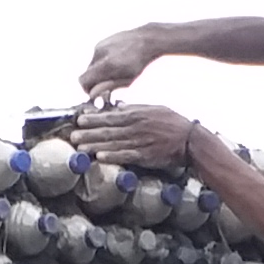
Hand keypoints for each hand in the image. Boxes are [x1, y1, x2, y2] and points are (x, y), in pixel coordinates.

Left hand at [72, 102, 199, 169]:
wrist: (190, 139)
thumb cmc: (173, 123)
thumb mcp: (155, 109)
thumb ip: (136, 108)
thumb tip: (120, 106)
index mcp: (137, 114)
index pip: (111, 116)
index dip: (94, 118)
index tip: (80, 119)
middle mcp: (135, 127)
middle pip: (108, 130)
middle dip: (89, 133)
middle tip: (72, 135)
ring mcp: (139, 141)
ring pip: (113, 143)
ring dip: (95, 145)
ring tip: (80, 147)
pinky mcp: (145, 155)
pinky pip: (125, 155)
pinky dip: (112, 156)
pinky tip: (100, 157)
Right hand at [76, 26, 163, 94]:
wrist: (147, 40)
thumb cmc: (140, 63)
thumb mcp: (127, 80)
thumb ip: (108, 87)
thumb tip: (93, 94)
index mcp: (106, 65)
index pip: (83, 80)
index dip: (86, 89)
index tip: (94, 93)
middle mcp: (100, 53)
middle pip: (87, 73)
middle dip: (94, 80)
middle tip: (106, 85)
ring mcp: (100, 45)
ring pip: (92, 64)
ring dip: (99, 71)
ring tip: (114, 71)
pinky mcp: (102, 41)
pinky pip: (96, 56)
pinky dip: (102, 62)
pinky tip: (115, 61)